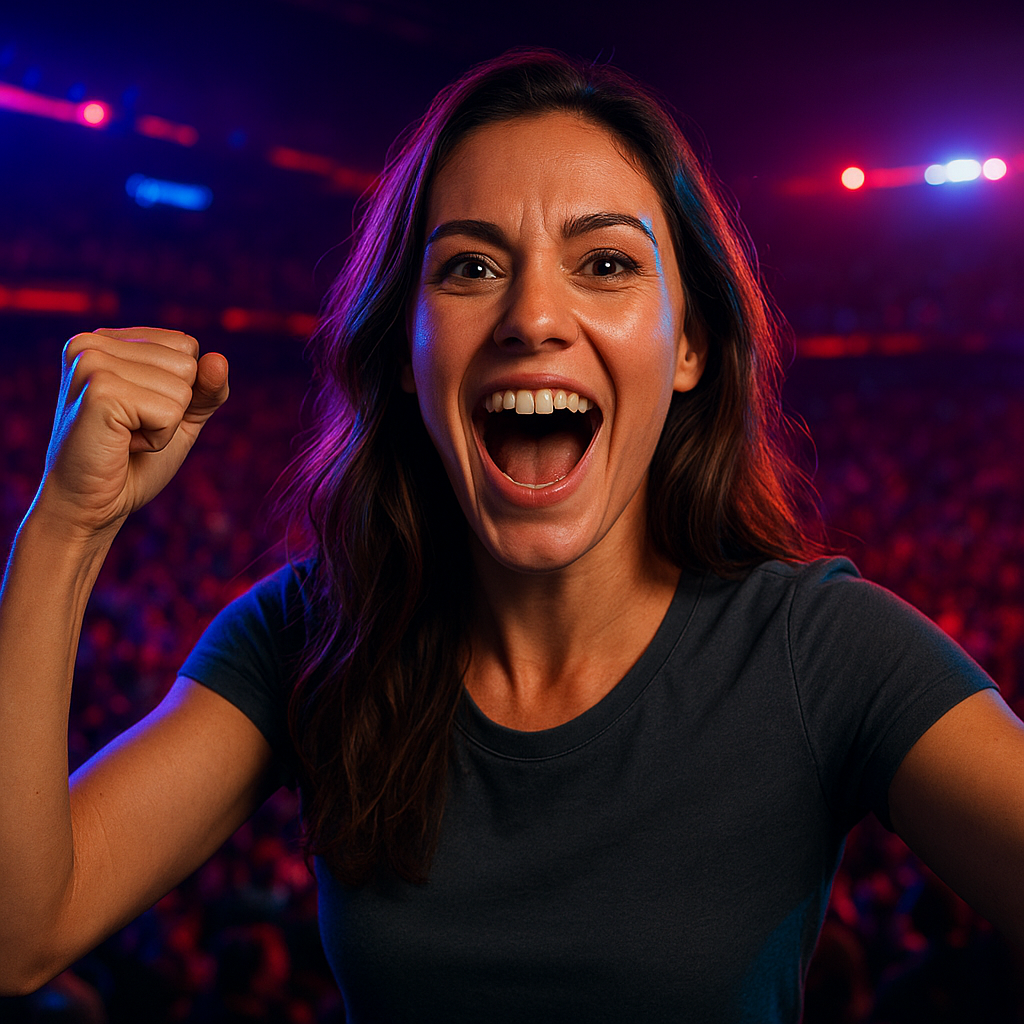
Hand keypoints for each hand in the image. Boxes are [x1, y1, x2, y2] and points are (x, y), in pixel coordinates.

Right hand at [34, 327, 228, 538]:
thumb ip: (206, 388)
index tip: (138, 412)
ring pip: (182, 388)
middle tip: (130, 429)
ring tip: (125, 437)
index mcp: (106, 339)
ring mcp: (92, 363)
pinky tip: (123, 445)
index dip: (179, 391)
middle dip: (172, 408)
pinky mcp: (100, 391)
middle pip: (188, 363)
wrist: (89, 506)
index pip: (186, 345)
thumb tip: (219, 359)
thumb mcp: (180, 417)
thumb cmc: (132, 462)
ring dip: (165, 425)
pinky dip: (158, 439)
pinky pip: (170, 412)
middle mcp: (92, 342)